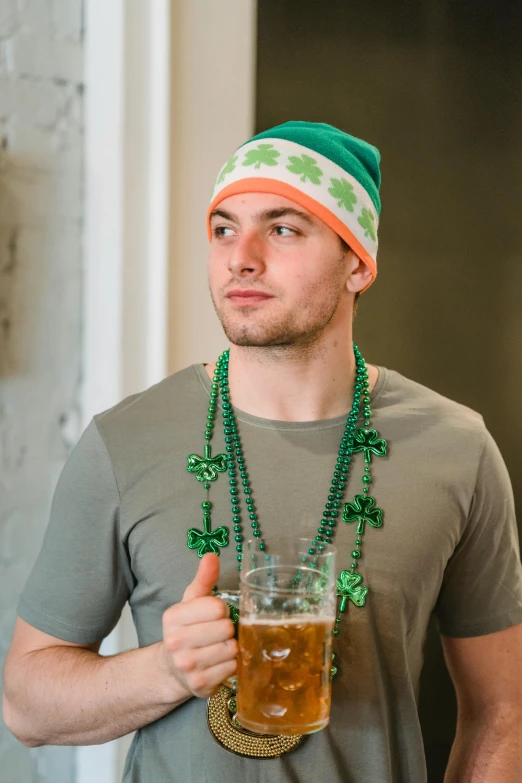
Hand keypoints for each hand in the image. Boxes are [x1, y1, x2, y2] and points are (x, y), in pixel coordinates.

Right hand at [161, 554, 237, 698]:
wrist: (172, 668)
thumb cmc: (187, 629)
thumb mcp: (192, 602)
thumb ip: (203, 579)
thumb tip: (211, 555)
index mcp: (173, 617)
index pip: (216, 607)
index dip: (221, 610)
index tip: (214, 615)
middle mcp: (176, 642)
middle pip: (225, 628)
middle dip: (227, 629)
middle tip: (217, 633)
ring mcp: (186, 666)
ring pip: (231, 649)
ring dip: (231, 647)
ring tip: (219, 647)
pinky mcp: (199, 685)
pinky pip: (232, 668)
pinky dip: (231, 664)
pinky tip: (219, 662)